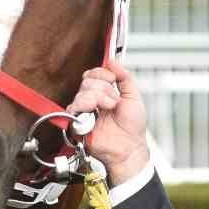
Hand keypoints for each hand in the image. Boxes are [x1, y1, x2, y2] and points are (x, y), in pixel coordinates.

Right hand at [67, 58, 149, 184]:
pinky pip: (74, 108)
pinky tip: (97, 114)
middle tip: (114, 102)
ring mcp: (83, 112)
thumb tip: (112, 62)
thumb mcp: (134, 96)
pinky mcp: (76, 124)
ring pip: (82, 93)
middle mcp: (91, 102)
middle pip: (87, 82)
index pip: (92, 75)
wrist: (130, 147)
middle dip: (104, 89)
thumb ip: (125, 77)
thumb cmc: (132, 128)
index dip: (101, 74)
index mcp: (103, 94)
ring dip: (99, 98)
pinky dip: (86, 108)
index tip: (113, 80)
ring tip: (109, 109)